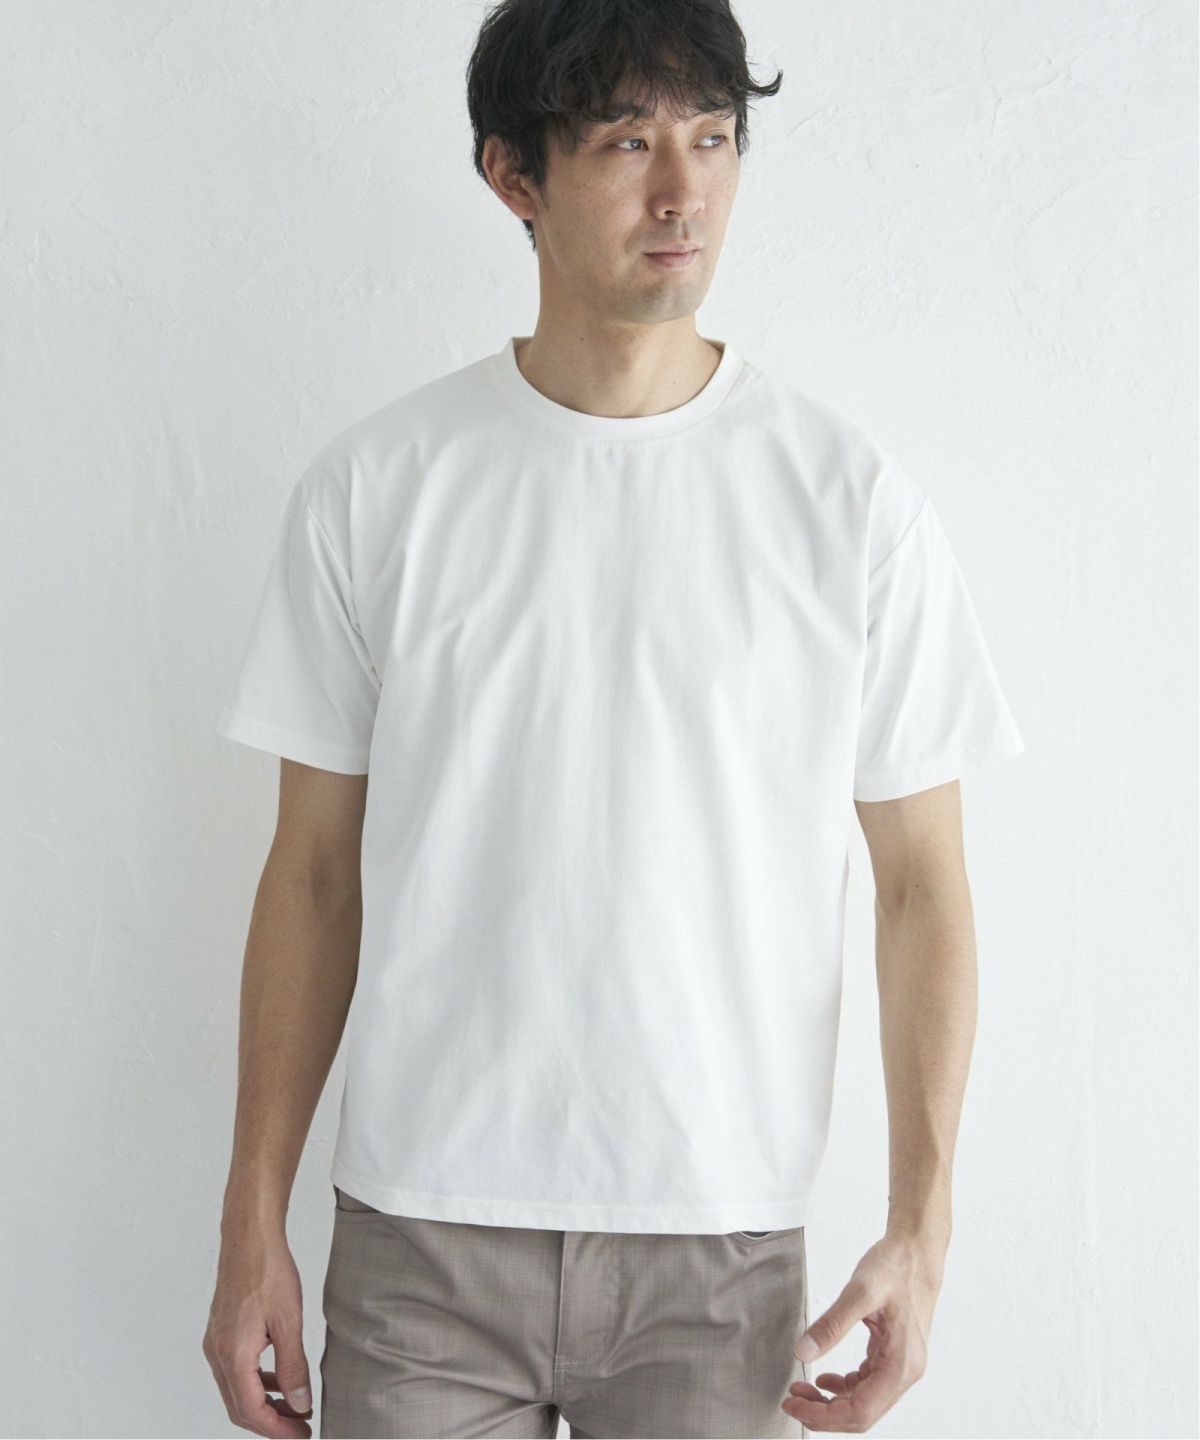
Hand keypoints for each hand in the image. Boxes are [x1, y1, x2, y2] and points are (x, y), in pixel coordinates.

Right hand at [202, 1227, 314, 1437]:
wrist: (249, 1238)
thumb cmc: (268, 1272)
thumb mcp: (289, 1321)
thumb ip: (293, 1366)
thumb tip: (299, 1403)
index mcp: (232, 1356)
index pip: (251, 1412)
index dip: (277, 1429)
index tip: (302, 1434)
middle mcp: (217, 1354)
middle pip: (239, 1408)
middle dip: (270, 1422)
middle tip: (301, 1427)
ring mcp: (216, 1343)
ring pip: (236, 1390)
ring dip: (264, 1404)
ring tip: (296, 1406)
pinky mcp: (221, 1332)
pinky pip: (235, 1370)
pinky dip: (257, 1382)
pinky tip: (280, 1378)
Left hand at [780, 1230, 944, 1432]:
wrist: (917, 1251)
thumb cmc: (896, 1267)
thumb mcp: (860, 1292)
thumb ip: (831, 1325)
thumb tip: (803, 1353)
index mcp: (901, 1365)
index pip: (860, 1411)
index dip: (825, 1416)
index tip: (795, 1405)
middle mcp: (906, 1372)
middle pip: (862, 1414)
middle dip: (825, 1414)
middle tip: (792, 1400)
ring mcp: (902, 1366)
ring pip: (864, 1402)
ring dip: (832, 1403)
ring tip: (803, 1389)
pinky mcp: (894, 1356)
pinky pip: (868, 1385)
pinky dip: (845, 1387)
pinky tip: (825, 1379)